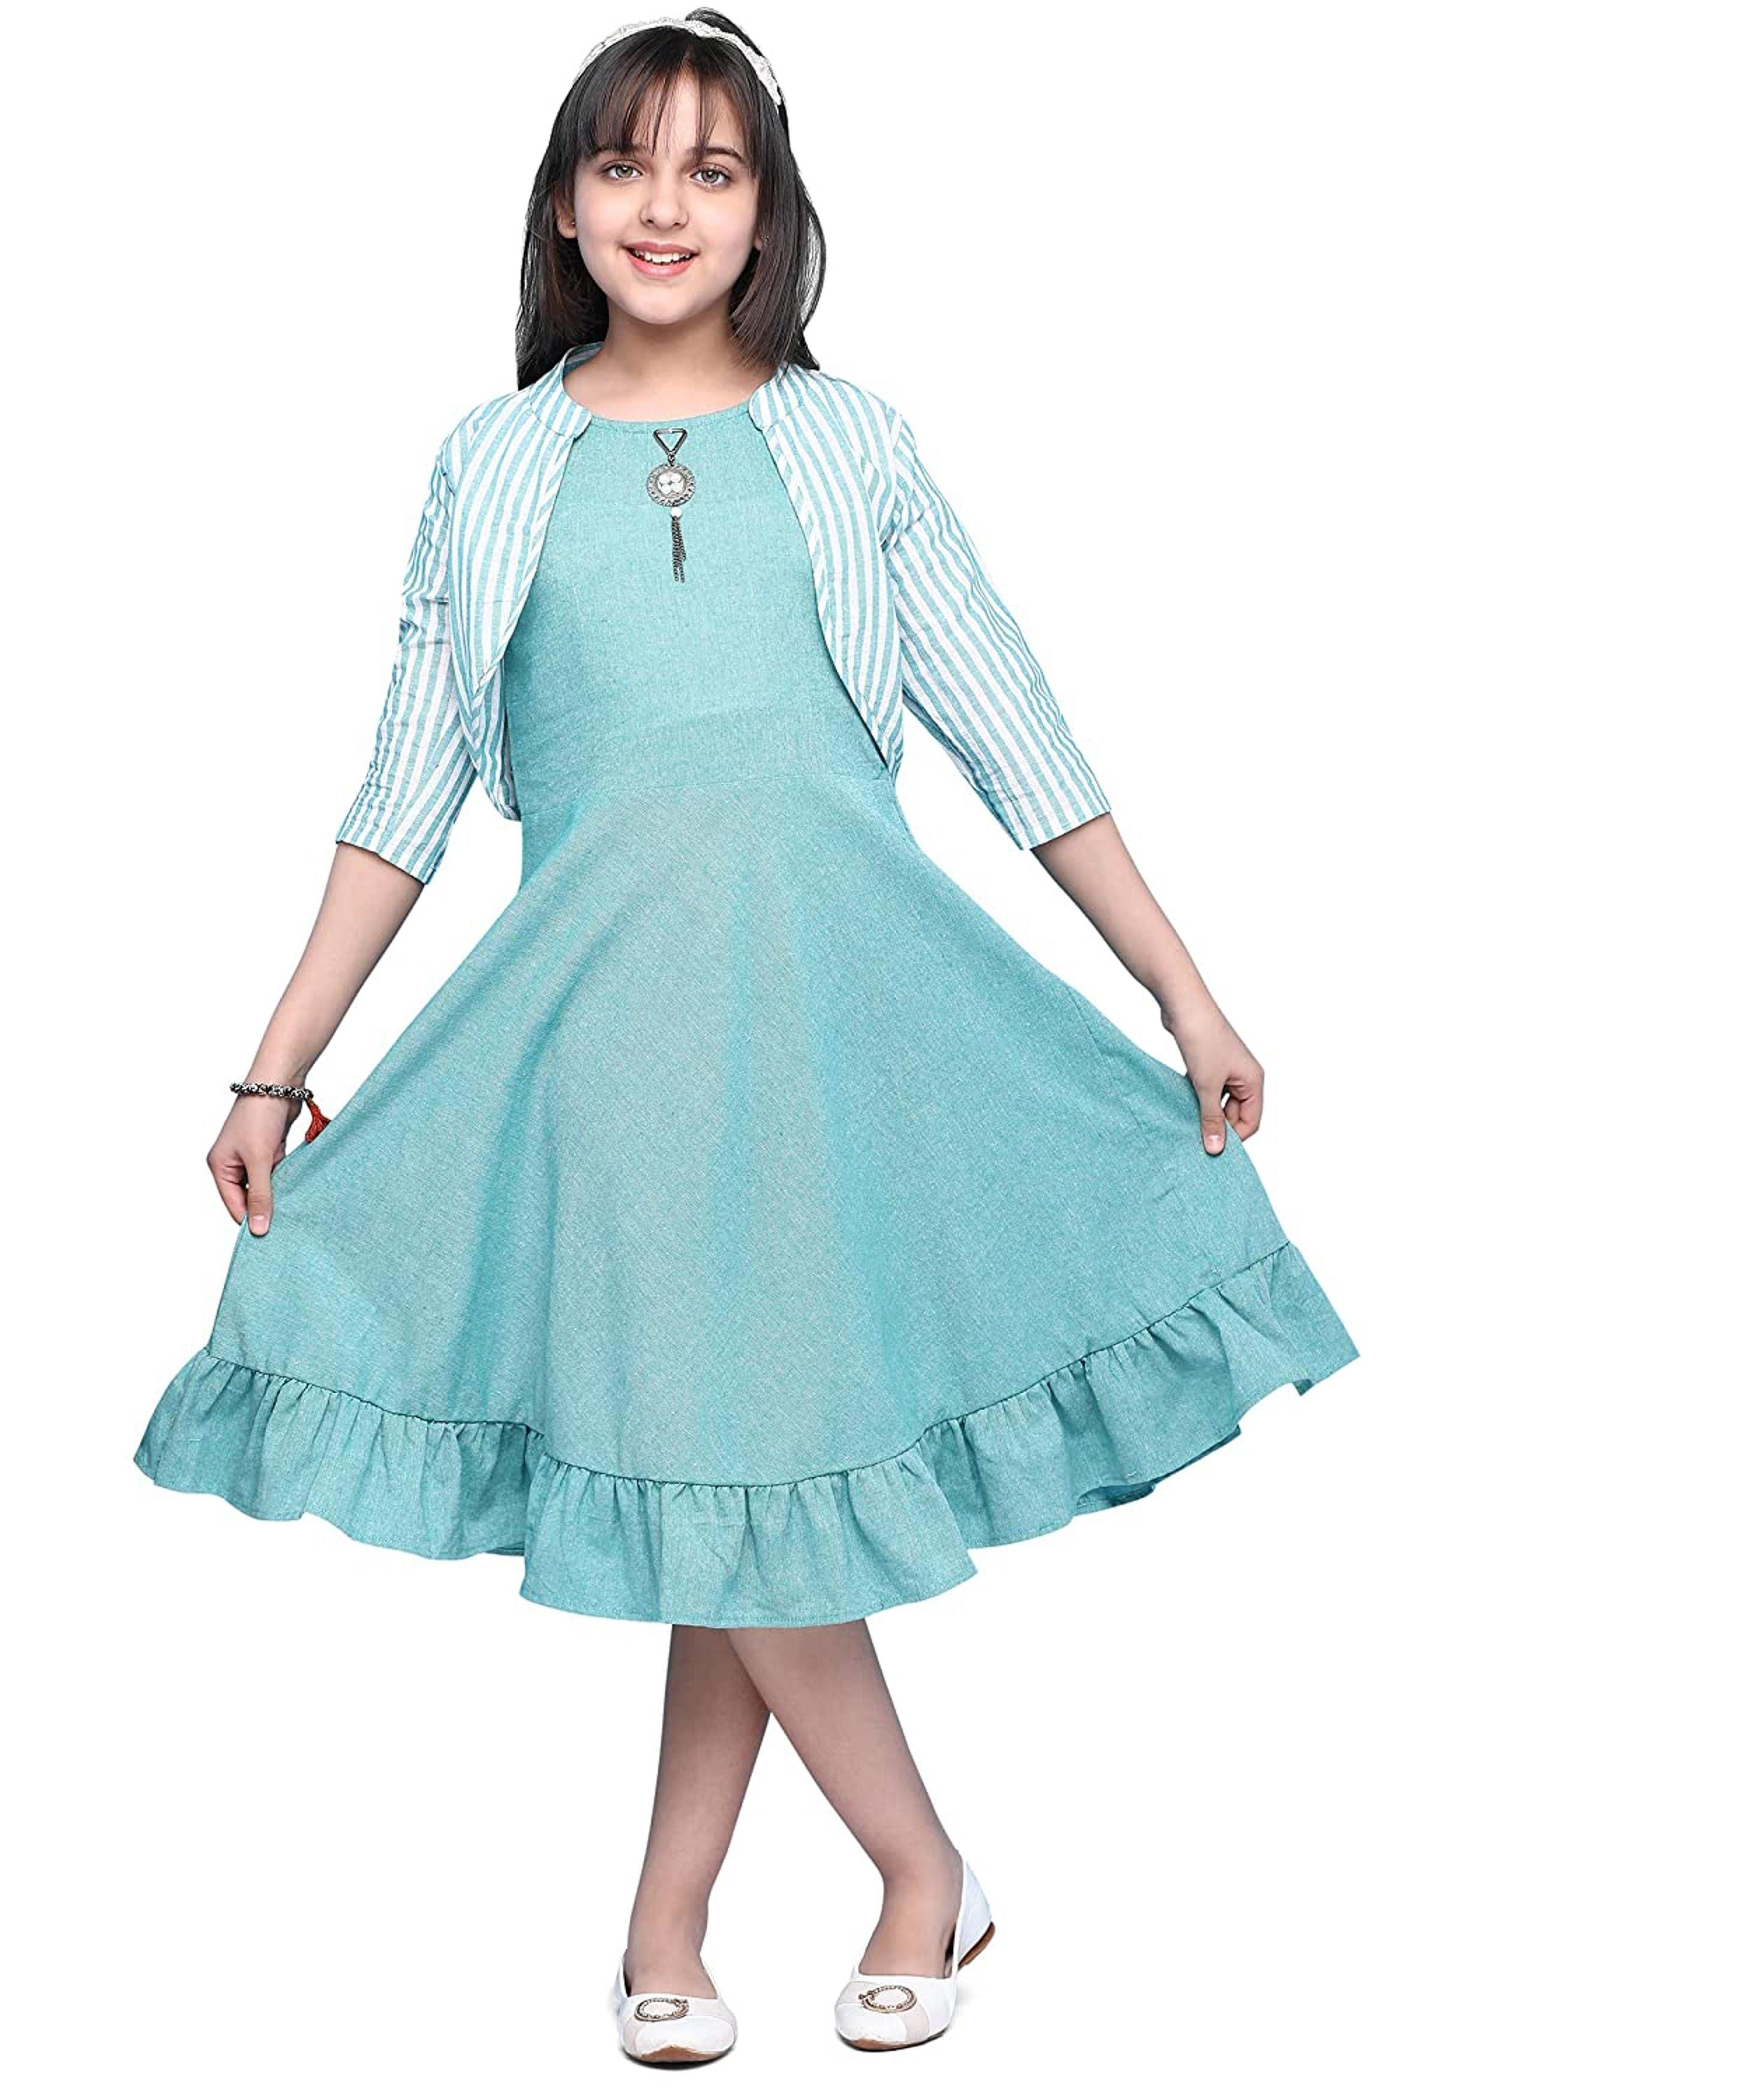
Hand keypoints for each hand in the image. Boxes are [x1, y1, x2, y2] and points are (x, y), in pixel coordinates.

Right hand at [207, 1093, 297, 1233]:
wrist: (279, 1084)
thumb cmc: (260, 1116)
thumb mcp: (260, 1160)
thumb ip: (261, 1195)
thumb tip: (259, 1229)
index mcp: (220, 1167)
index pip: (234, 1205)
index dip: (251, 1221)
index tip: (273, 1237)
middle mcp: (232, 1163)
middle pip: (249, 1198)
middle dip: (266, 1208)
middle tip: (288, 1225)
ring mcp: (251, 1157)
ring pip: (265, 1186)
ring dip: (278, 1192)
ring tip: (296, 1207)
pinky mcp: (268, 1150)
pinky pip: (276, 1173)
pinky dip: (286, 1178)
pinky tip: (299, 1186)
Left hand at [1163, 998, 1263, 1152]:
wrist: (1184, 1005)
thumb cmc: (1202, 1040)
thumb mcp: (1206, 1086)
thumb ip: (1211, 1119)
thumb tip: (1215, 1148)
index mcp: (1253, 1081)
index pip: (1251, 1122)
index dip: (1234, 1138)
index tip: (1211, 1149)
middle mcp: (1244, 1075)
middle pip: (1235, 1114)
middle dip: (1217, 1125)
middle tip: (1194, 1137)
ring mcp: (1226, 1069)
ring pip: (1219, 1102)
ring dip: (1204, 1112)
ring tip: (1185, 1121)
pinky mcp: (1209, 1063)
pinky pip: (1206, 1090)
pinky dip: (1196, 1098)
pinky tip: (1180, 1103)